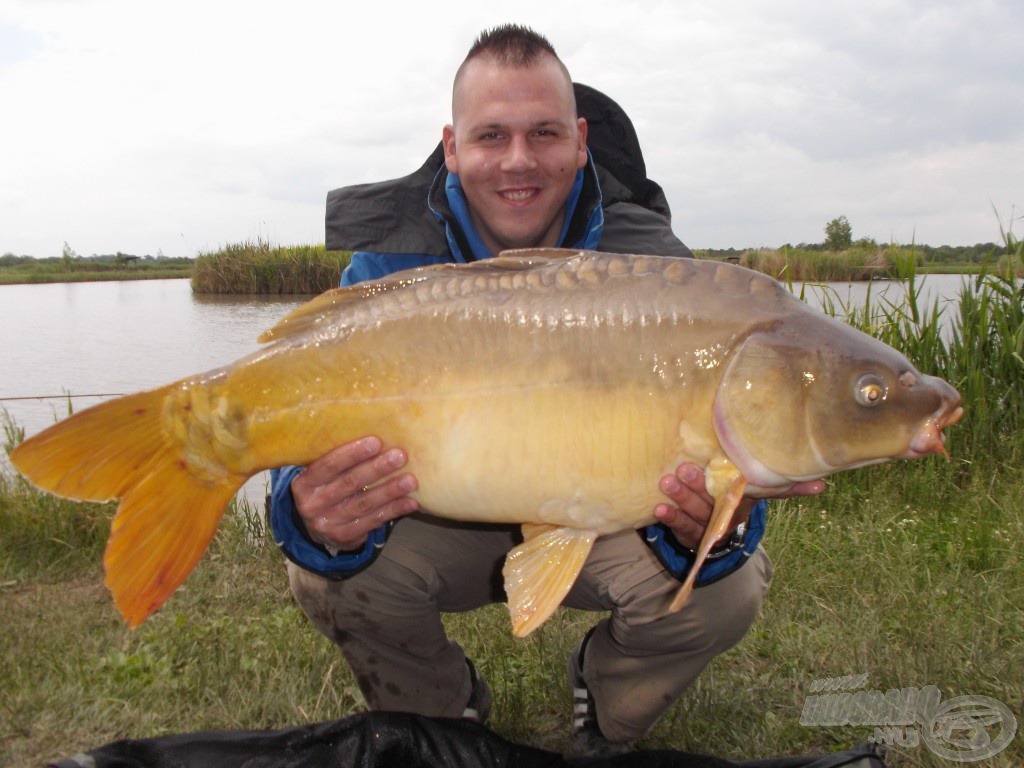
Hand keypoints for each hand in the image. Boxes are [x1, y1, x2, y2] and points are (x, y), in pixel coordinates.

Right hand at [291, 436, 418, 551]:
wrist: (318, 527)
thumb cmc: (327, 489)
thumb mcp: (322, 476)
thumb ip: (339, 460)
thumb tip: (375, 430)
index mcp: (304, 483)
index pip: (329, 465)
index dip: (352, 453)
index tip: (376, 442)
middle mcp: (312, 504)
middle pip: (349, 483)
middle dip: (376, 469)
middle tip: (400, 456)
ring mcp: (328, 523)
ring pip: (364, 504)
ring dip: (390, 491)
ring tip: (410, 480)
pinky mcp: (344, 536)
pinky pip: (373, 521)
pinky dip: (394, 510)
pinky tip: (411, 502)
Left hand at [653, 463, 824, 550]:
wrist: (710, 537)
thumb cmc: (727, 500)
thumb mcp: (748, 491)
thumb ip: (778, 486)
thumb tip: (823, 484)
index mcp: (745, 501)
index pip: (770, 492)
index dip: (790, 489)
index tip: (808, 485)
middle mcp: (729, 516)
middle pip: (718, 503)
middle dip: (702, 487)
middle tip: (685, 469)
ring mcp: (709, 527)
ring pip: (696, 515)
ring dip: (682, 499)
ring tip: (667, 483)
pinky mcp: (690, 536)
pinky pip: (680, 527)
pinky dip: (670, 518)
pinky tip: (659, 507)